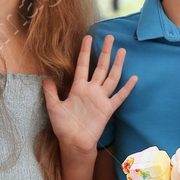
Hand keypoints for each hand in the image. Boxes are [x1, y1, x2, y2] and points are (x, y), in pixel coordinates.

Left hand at [44, 34, 135, 155]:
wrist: (74, 143)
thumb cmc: (63, 126)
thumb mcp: (54, 107)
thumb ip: (51, 92)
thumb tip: (45, 78)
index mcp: (78, 88)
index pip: (83, 65)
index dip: (85, 51)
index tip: (88, 37)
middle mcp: (91, 90)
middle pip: (101, 66)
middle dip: (105, 52)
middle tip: (110, 37)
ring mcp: (101, 99)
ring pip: (111, 77)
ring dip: (117, 64)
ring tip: (123, 50)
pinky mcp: (108, 109)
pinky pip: (119, 96)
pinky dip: (127, 88)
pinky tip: (134, 78)